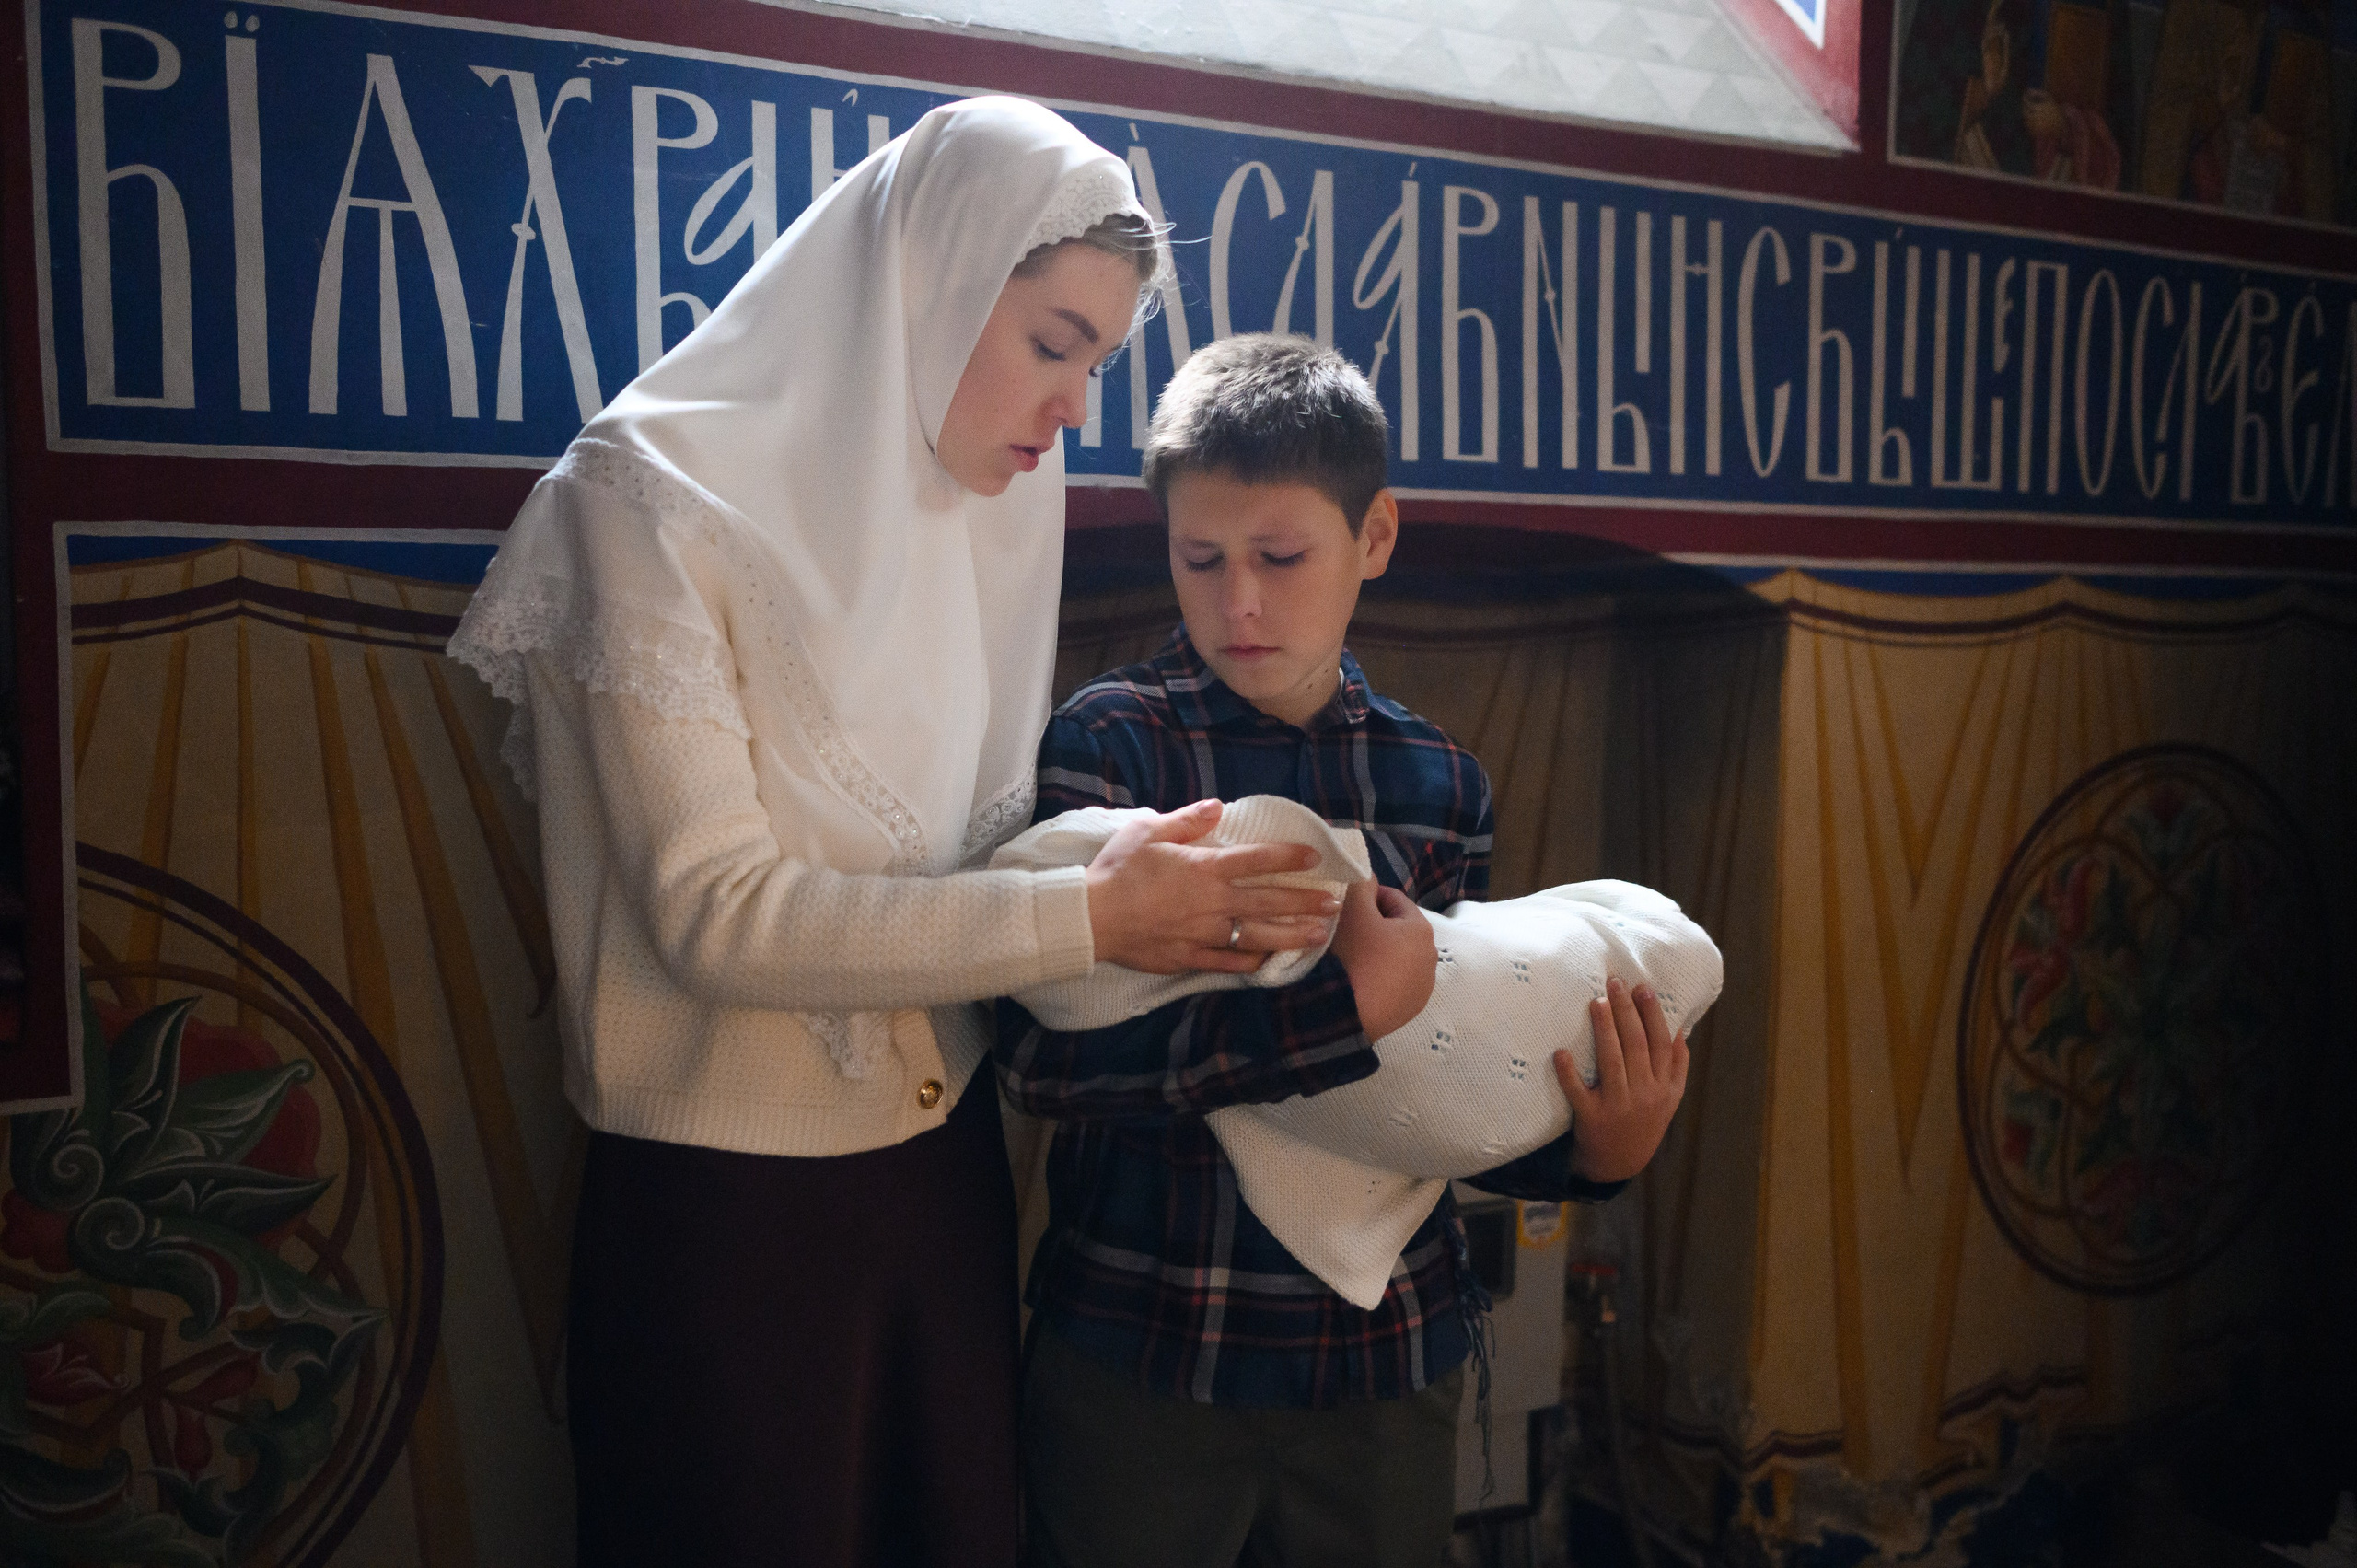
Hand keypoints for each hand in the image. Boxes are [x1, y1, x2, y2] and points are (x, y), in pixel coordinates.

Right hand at [1084, 800, 1340, 975]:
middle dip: (1305, 902)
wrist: (1091, 918)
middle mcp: (1213, 902)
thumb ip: (1186, 820)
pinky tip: (1270, 961)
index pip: (1258, 859)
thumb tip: (1216, 807)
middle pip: (1269, 900)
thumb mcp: (1147, 831)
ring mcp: (1204, 934)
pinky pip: (1229, 963)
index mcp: (1205, 867)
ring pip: (1258, 935)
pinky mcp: (1190, 958)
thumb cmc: (1117, 870)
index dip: (1289, 856)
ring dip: (1292, 935)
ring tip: (1319, 936)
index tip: (1314, 857)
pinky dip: (1251, 962)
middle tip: (1334, 904)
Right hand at [1329, 879, 1436, 1039]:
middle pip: (1397, 928)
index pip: (1393, 899)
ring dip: (1379, 953)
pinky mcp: (1413, 1007)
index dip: (1367, 897)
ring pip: (1397, 956)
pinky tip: (1362, 981)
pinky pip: (1396, 982)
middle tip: (1346, 933)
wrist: (1350, 1015)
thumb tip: (1366, 873)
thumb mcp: (1352, 912)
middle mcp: (1431, 956)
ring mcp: (1424, 985)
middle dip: (1374, 926)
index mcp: (1421, 929)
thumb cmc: (1355, 957)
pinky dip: (1382, 978)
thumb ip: (1360, 884)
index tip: (1345, 907)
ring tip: (1353, 959)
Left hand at [1557, 977, 1689, 1182]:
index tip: (1642, 987)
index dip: (1652, 1014)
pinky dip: (1569, 1074)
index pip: (1661, 1043)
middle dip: (1627, 1011)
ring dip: (1605, 1030)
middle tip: (1615, 982)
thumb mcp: (1670, 1099)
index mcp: (1664, 1086)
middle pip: (1637, 1045)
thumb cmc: (1644, 1122)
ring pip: (1612, 1061)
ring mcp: (1618, 1105)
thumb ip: (1678, 1066)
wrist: (1619, 1164)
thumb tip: (1680, 1030)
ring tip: (1597, 1002)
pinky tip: (1561, 1052)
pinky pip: (1579, 1093)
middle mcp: (1644, 1093)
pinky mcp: (1592, 1117)